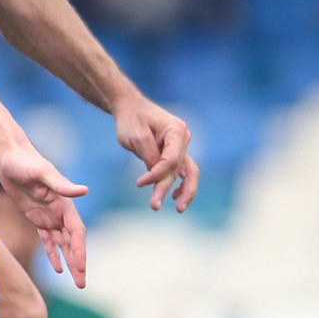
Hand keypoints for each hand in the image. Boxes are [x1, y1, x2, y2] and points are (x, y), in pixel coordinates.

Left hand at [0, 144, 88, 287]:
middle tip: (82, 284)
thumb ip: (61, 184)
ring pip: (62, 243)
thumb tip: (84, 190)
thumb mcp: (41, 172)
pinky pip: (47, 239)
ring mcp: (48, 215)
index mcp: (64, 203)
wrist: (8, 155)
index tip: (80, 268)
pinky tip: (57, 268)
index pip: (76, 232)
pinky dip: (52, 253)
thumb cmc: (24, 161)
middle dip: (77, 262)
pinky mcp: (36, 217)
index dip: (79, 250)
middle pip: (72, 242)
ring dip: (68, 261)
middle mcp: (59, 211)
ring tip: (76, 281)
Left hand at [111, 94, 199, 211]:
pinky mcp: (176, 153)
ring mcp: (181, 146)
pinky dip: (180, 184)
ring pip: (188, 173)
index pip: (171, 160)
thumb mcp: (136, 137)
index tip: (139, 183)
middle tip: (156, 206)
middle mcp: (183, 138)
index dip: (157, 175)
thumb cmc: (131, 119)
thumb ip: (150, 157)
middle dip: (171, 189)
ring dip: (184, 191)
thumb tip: (159, 178)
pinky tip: (174, 196)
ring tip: (179, 209)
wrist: (129, 108)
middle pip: (182, 169)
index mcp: (176, 130)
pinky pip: (182, 171)